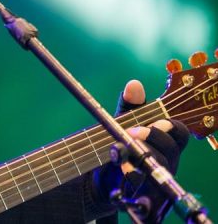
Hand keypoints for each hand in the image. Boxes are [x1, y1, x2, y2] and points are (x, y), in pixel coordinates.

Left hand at [93, 80, 189, 222]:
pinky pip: (147, 195)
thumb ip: (129, 107)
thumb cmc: (120, 145)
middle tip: (131, 133)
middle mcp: (167, 161)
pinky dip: (134, 183)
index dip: (168, 126)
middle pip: (170, 150)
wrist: (102, 178)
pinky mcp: (147, 198)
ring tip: (120, 152)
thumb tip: (134, 85)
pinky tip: (121, 174)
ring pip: (160, 170)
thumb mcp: (122, 122)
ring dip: (141, 158)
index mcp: (166, 142)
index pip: (180, 132)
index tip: (149, 122)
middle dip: (152, 139)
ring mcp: (159, 180)